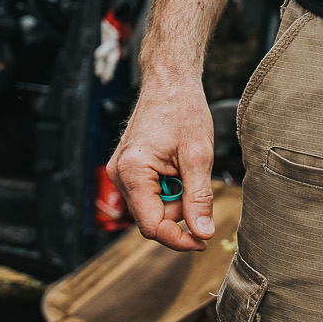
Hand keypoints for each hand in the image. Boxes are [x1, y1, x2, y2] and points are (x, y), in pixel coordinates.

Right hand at [108, 73, 215, 251]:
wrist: (169, 81)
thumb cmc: (182, 109)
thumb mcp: (199, 155)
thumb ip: (199, 198)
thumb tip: (203, 233)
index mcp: (133, 172)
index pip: (152, 227)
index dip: (180, 239)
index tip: (203, 240)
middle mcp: (119, 175)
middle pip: (151, 219)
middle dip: (179, 213)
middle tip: (198, 185)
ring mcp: (121, 171)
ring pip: (152, 207)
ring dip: (175, 199)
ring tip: (187, 169)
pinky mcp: (128, 168)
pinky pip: (149, 193)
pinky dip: (169, 188)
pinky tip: (177, 166)